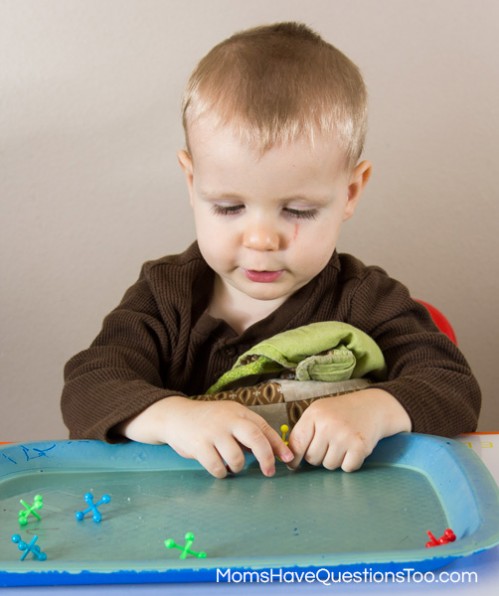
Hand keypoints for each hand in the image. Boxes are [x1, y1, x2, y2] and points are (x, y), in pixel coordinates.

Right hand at [119, 396, 293, 478]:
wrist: (176, 416)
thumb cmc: (209, 421)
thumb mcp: (230, 418)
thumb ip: (248, 431)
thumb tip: (273, 451)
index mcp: (239, 412)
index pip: (264, 428)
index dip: (278, 445)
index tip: (288, 458)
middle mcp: (228, 420)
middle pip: (255, 439)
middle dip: (266, 458)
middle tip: (269, 471)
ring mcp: (213, 433)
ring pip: (236, 458)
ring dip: (238, 467)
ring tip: (232, 465)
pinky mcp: (199, 446)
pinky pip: (217, 467)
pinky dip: (221, 472)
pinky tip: (218, 467)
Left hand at [288, 389, 410, 471]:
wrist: (372, 407)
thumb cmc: (340, 412)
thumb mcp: (318, 412)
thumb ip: (303, 432)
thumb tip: (290, 458)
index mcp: (314, 414)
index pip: (297, 443)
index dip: (294, 458)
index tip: (293, 465)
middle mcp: (328, 425)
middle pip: (312, 458)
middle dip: (318, 456)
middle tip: (328, 444)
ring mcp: (345, 436)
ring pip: (328, 465)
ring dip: (334, 459)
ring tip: (341, 444)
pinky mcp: (360, 447)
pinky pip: (346, 468)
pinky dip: (349, 463)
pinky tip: (352, 449)